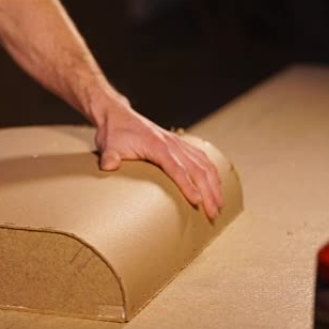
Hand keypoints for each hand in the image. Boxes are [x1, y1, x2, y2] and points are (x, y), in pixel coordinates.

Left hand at [94, 98, 223, 219]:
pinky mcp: (179, 144)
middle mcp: (172, 143)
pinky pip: (201, 158)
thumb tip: (108, 166)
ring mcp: (177, 143)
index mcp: (157, 145)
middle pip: (197, 169)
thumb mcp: (107, 145)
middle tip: (213, 214)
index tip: (198, 202)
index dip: (188, 185)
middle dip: (208, 192)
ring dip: (214, 184)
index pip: (177, 168)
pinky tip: (217, 184)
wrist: (116, 115)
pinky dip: (212, 171)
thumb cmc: (114, 133)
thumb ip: (109, 157)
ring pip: (204, 164)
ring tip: (220, 204)